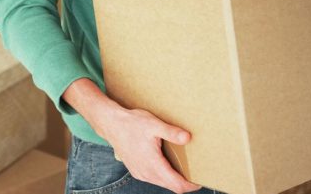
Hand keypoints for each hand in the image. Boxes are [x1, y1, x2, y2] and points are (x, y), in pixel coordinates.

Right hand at [63, 78, 201, 193]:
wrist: (111, 124)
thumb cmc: (131, 123)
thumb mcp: (154, 124)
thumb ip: (171, 133)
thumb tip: (188, 138)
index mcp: (153, 165)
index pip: (176, 185)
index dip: (190, 186)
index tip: (200, 180)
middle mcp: (146, 173)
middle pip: (171, 186)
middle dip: (184, 182)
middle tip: (195, 172)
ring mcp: (140, 173)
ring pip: (162, 183)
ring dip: (173, 179)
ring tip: (183, 167)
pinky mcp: (136, 170)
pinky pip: (154, 179)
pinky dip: (163, 175)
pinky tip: (166, 163)